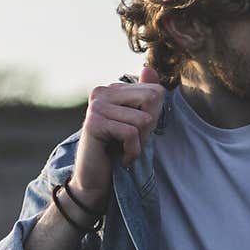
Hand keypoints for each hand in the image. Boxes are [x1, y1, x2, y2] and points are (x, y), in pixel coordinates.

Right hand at [70, 65, 165, 210]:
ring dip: (139, 143)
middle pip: (152, 99)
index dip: (155, 117)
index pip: (155, 91)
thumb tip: (148, 67)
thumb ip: (145, 97)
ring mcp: (96, 106)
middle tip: (133, 143)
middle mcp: (102, 92)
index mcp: (113, 89)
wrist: (96, 182)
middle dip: (149, 128)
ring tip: (123, 150)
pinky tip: (120, 159)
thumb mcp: (138, 124)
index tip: (138, 133)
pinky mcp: (94, 123)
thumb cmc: (117, 152)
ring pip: (143, 120)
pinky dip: (132, 152)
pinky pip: (131, 134)